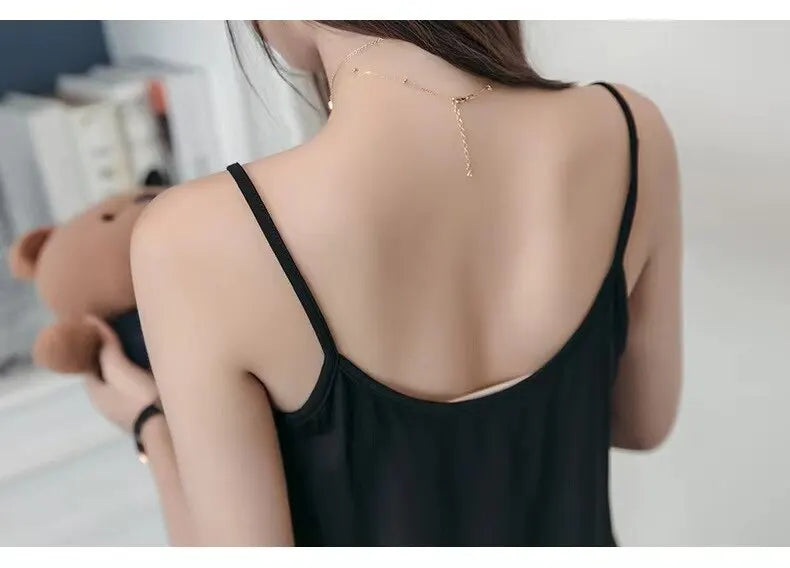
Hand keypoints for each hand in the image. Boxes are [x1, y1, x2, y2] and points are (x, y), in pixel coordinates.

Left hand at [82, 315, 158, 432]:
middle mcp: (110, 405)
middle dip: (116, 357)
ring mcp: (131, 412)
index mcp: (97, 395)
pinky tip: (160, 367)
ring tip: (148, 348)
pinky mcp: (150, 413)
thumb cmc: (137, 396)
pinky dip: (148, 377)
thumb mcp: (118, 368)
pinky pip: (144, 389)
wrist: (167, 428)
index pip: (89, 366)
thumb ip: (107, 346)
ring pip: (127, 384)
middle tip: (129, 335)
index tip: (106, 329)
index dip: (94, 347)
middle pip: (109, 375)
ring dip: (134, 368)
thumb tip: (90, 320)